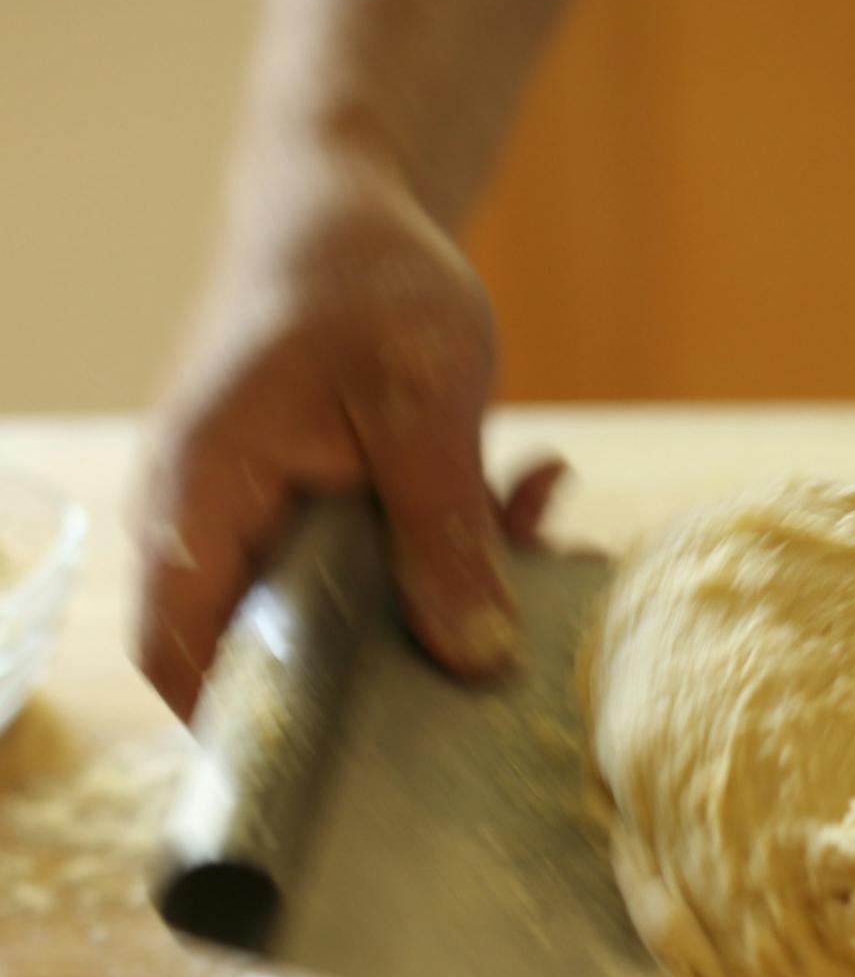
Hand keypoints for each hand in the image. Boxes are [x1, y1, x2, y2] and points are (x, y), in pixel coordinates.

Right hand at [134, 144, 560, 718]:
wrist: (355, 200)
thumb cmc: (363, 280)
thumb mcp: (420, 404)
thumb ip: (445, 532)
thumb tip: (477, 658)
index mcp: (203, 496)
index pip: (181, 650)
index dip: (244, 727)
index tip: (344, 775)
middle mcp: (222, 521)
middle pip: (288, 647)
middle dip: (406, 662)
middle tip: (509, 656)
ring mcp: (279, 516)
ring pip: (364, 605)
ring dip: (460, 587)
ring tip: (551, 535)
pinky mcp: (335, 506)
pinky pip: (399, 559)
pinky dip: (472, 541)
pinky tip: (544, 482)